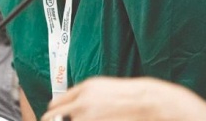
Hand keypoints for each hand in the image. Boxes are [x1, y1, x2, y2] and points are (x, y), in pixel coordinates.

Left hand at [42, 77, 205, 120]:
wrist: (153, 103)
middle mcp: (83, 103)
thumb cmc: (133, 97)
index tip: (57, 119)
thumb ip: (85, 97)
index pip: (54, 105)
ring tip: (89, 120)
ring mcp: (88, 117)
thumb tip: (71, 109)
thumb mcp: (105, 89)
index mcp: (85, 89)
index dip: (54, 115)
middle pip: (52, 118)